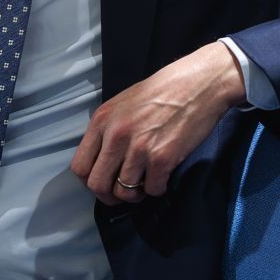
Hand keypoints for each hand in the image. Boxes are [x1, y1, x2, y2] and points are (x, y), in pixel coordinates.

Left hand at [71, 41, 246, 203]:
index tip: (104, 181)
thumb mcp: (124, 103)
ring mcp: (138, 149)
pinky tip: (163, 175)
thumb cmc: (165, 89)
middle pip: (97, 185)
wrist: (200, 84)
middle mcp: (115, 136)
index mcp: (102, 120)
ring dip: (136, 193)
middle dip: (109, 195)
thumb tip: (103, 158)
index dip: (90, 180)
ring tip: (146, 182)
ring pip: (124, 192)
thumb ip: (109, 129)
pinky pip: (152, 190)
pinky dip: (158, 188)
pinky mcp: (162, 159)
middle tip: (123, 192)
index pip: (79, 166)